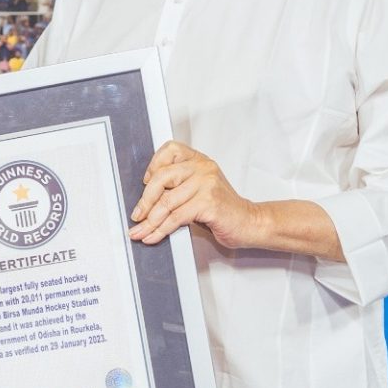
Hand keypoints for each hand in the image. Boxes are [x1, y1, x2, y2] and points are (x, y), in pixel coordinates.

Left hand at [129, 140, 256, 248]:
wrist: (250, 223)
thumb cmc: (222, 208)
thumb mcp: (199, 189)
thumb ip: (178, 186)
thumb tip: (145, 199)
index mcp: (199, 160)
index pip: (170, 150)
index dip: (154, 165)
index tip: (145, 184)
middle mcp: (203, 168)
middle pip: (163, 178)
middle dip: (145, 200)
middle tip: (136, 216)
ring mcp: (207, 184)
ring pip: (167, 202)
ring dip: (150, 221)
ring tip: (139, 232)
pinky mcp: (209, 204)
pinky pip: (176, 217)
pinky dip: (161, 230)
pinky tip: (153, 236)